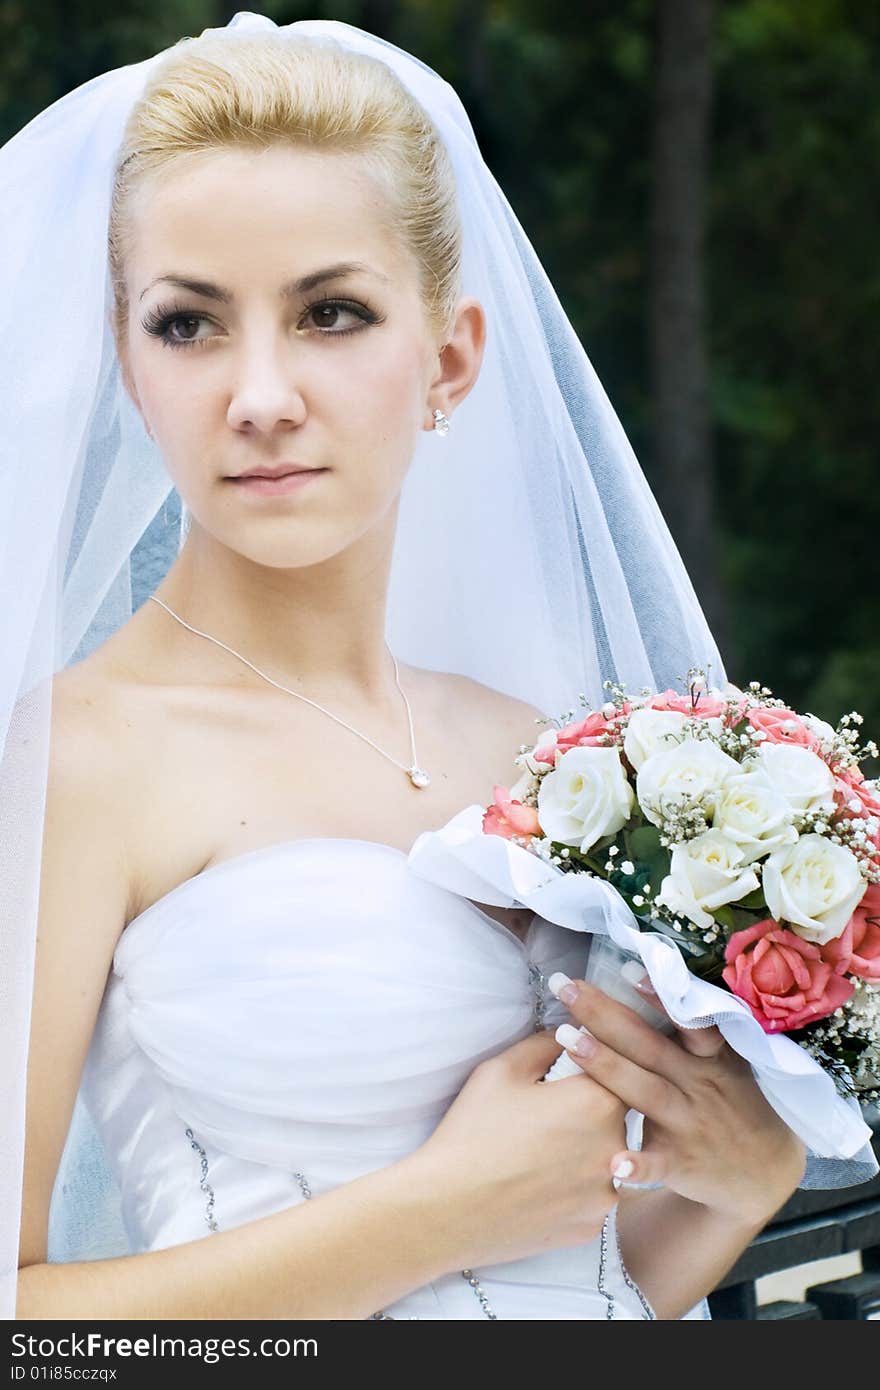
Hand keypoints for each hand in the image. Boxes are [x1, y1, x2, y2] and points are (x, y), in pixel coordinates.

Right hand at [412, 1028, 626, 1269]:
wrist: (449, 1208)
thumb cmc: (473, 1132)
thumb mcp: (503, 1069)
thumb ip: (547, 1043)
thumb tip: (572, 1036)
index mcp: (598, 1101)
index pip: (614, 1073)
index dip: (586, 1073)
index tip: (560, 1080)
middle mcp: (616, 1148)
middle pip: (614, 1118)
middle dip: (586, 1112)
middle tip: (542, 1119)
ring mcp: (606, 1193)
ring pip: (606, 1160)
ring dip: (583, 1153)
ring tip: (537, 1155)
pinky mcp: (592, 1227)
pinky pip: (591, 1197)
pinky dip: (572, 1189)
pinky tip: (537, 1185)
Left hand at [552, 975, 805, 1224]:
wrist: (764, 1170)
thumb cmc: (732, 1100)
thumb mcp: (724, 1060)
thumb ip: (689, 1029)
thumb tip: (640, 979)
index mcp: (709, 1055)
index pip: (686, 1019)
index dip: (658, 994)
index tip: (624, 968)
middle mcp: (698, 1083)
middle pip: (647, 1045)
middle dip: (604, 1014)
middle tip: (564, 988)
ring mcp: (689, 1122)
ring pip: (644, 1090)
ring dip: (606, 1066)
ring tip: (566, 1041)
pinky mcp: (681, 1162)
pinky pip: (656, 1165)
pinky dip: (637, 1166)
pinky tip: (614, 1165)